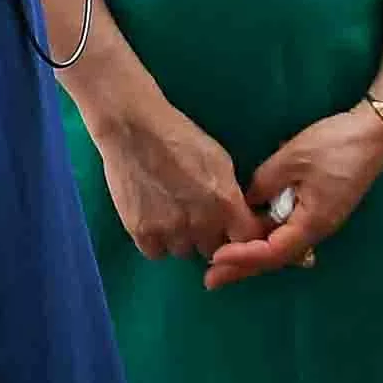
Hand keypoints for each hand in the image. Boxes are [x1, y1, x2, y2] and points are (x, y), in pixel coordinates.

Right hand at [89, 85, 257, 260]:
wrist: (134, 129)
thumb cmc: (178, 136)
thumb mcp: (219, 160)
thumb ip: (230, 194)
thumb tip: (238, 216)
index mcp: (225, 202)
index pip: (248, 239)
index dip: (242, 238)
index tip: (233, 232)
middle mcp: (201, 222)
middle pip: (214, 250)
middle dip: (209, 237)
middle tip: (197, 217)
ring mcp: (171, 231)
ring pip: (184, 252)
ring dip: (182, 239)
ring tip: (171, 213)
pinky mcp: (142, 233)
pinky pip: (157, 253)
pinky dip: (157, 242)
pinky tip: (154, 219)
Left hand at [205, 103, 382, 289]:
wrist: (373, 132)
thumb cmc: (334, 145)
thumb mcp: (290, 160)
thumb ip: (263, 184)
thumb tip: (246, 202)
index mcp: (312, 222)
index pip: (271, 251)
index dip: (242, 257)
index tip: (216, 257)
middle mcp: (317, 229)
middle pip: (275, 257)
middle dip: (242, 268)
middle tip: (210, 279)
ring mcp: (320, 221)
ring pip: (282, 247)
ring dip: (253, 256)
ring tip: (223, 263)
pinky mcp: (320, 210)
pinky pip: (289, 233)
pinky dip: (266, 239)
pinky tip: (249, 236)